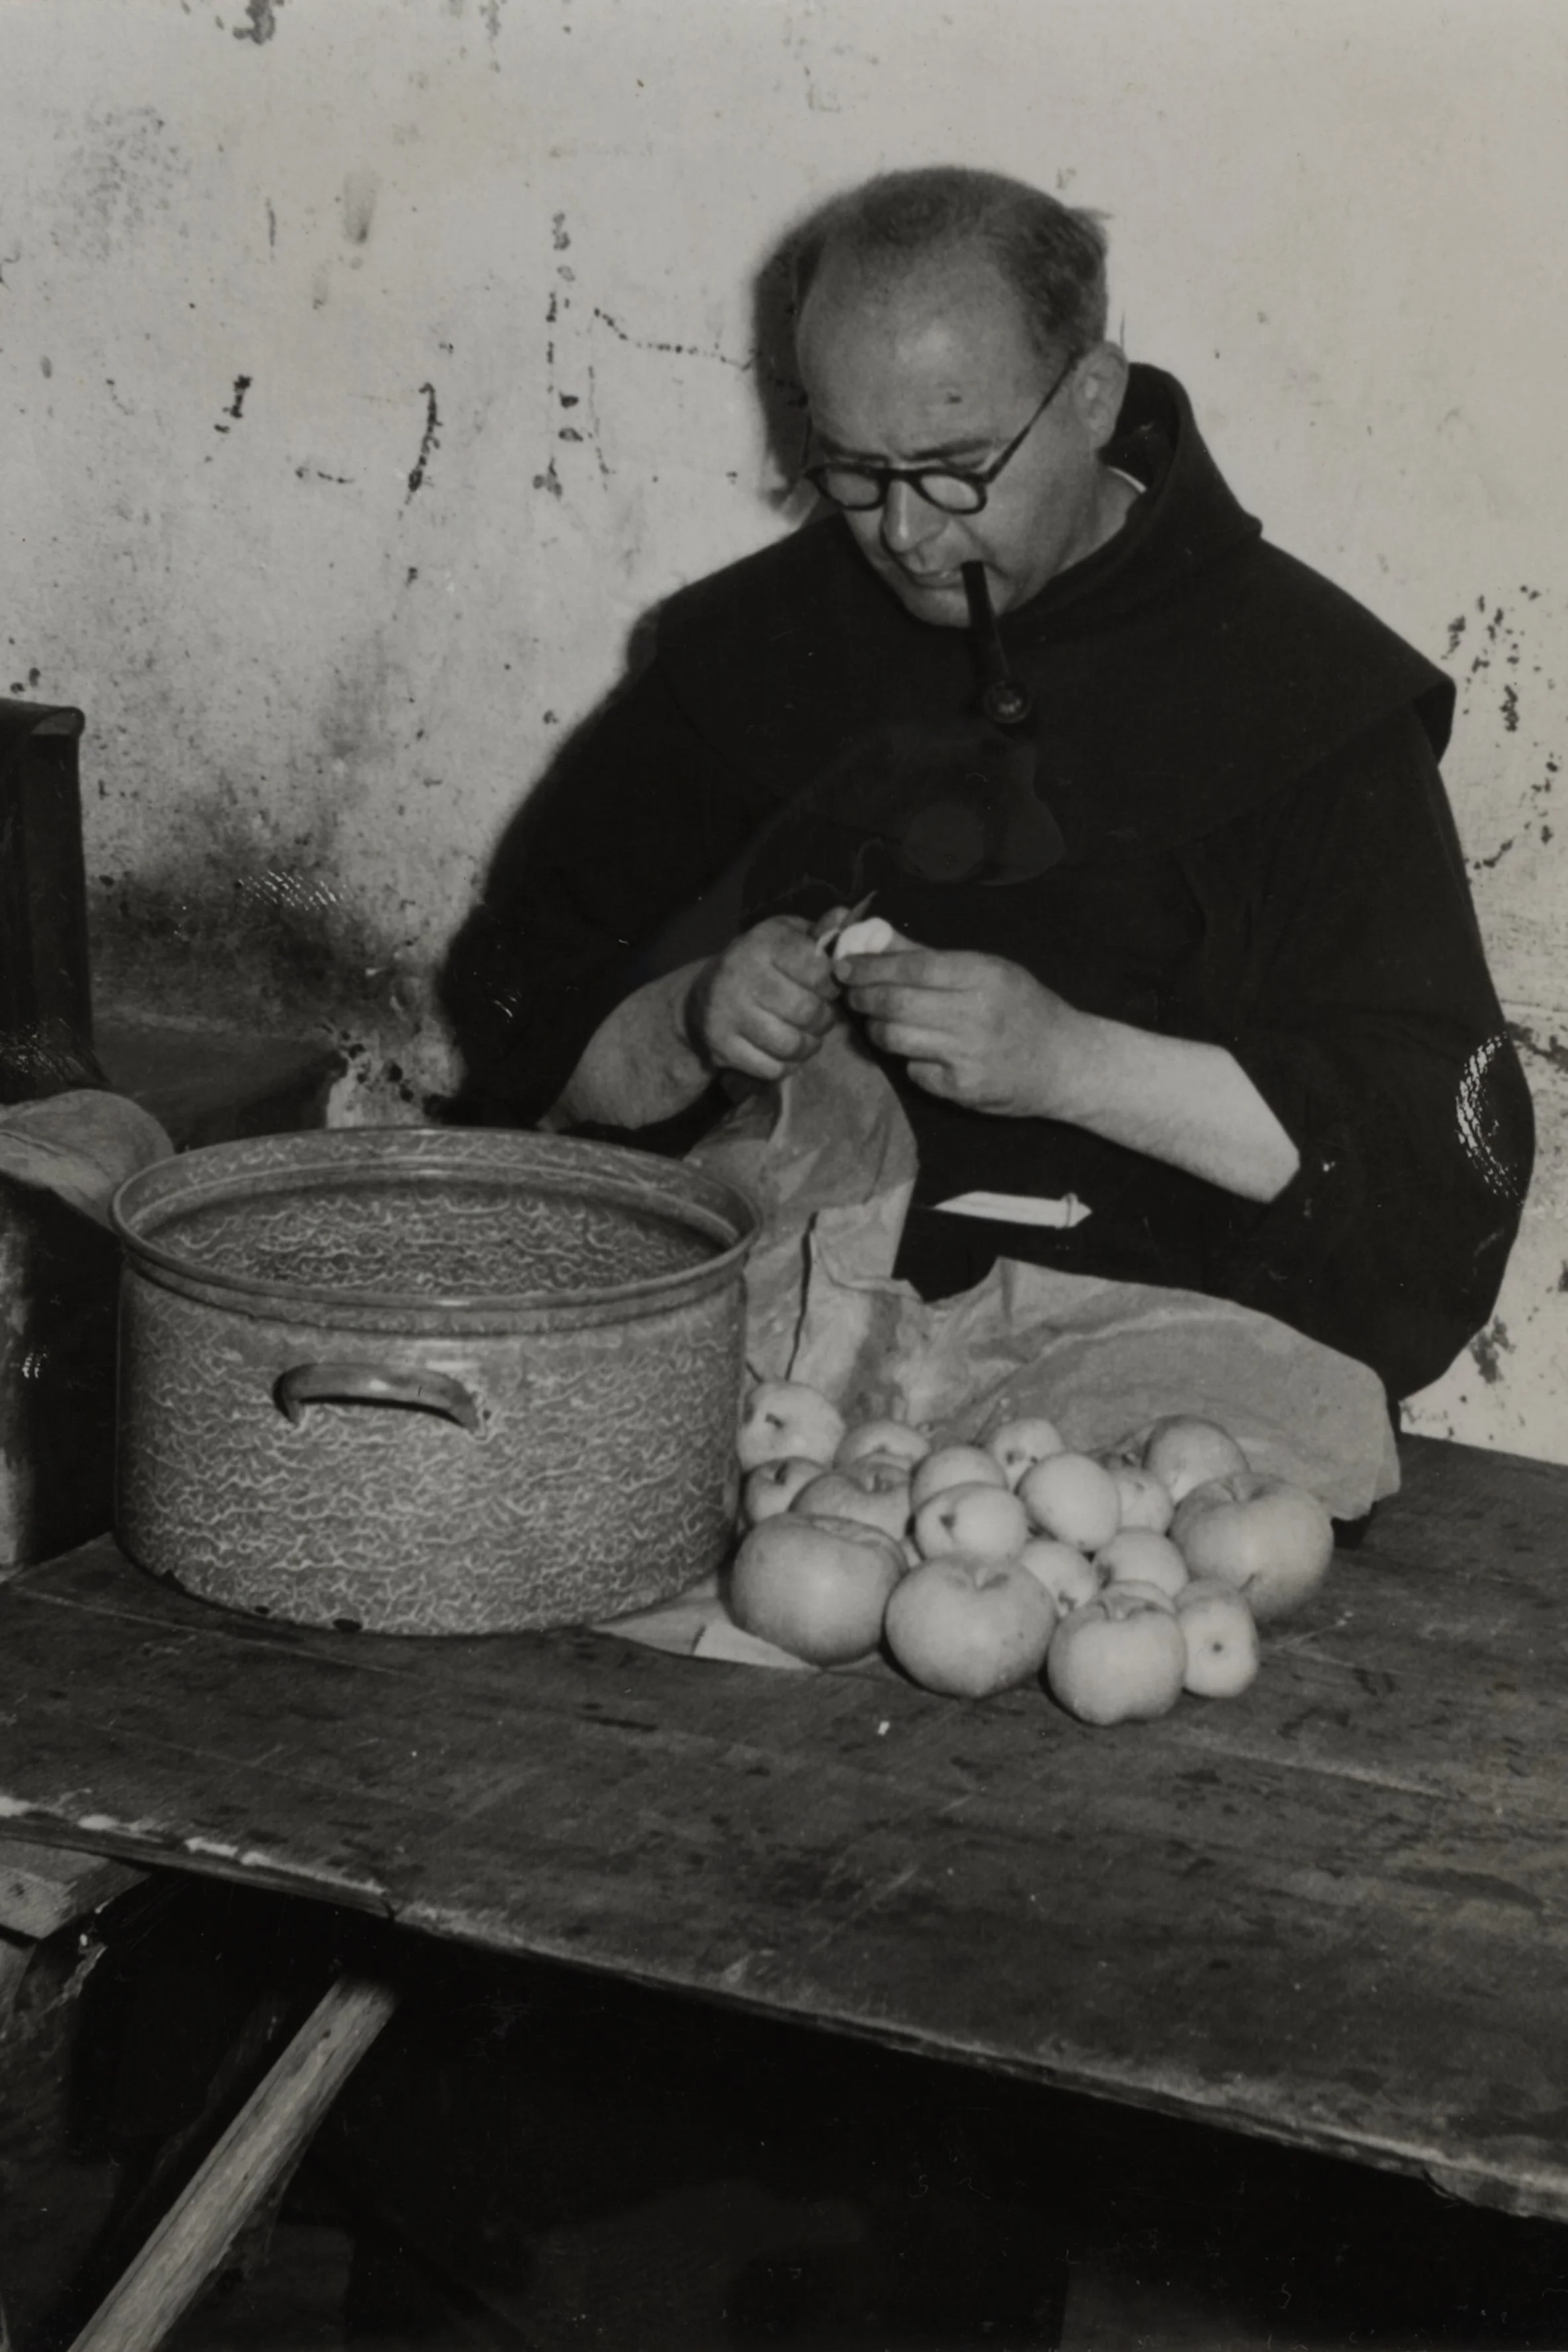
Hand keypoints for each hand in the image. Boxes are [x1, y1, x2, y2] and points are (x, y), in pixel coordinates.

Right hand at [685, 915, 842, 1081]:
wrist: (701, 997)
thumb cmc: (759, 964)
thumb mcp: (786, 938)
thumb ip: (819, 932)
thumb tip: (845, 917)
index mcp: (761, 944)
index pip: (816, 969)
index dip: (831, 983)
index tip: (827, 987)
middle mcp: (740, 975)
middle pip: (807, 1011)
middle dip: (824, 1019)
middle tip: (821, 1017)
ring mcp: (728, 1013)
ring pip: (791, 1044)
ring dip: (808, 1046)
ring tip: (808, 1036)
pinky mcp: (721, 1046)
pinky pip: (772, 1068)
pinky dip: (787, 1065)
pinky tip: (786, 1052)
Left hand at [839, 946, 1085, 1116]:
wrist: (1065, 1063)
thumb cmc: (1023, 1008)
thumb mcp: (988, 969)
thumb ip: (929, 954)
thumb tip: (875, 936)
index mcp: (982, 976)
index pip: (912, 967)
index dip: (870, 966)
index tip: (845, 966)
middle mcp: (975, 1014)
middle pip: (895, 1003)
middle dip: (864, 997)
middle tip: (854, 994)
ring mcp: (968, 1055)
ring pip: (896, 1039)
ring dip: (879, 1029)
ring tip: (882, 1020)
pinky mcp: (962, 1089)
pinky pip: (914, 1071)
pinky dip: (910, 1059)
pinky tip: (924, 1051)